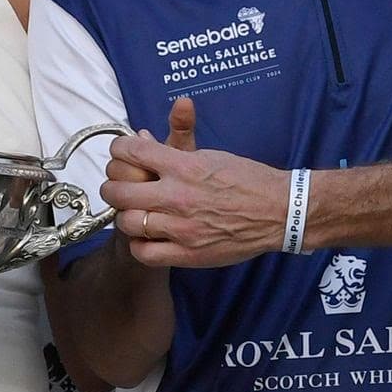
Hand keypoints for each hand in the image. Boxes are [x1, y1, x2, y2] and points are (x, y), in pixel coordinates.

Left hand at [99, 96, 290, 268]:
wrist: (279, 211)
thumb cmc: (246, 180)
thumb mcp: (210, 155)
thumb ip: (173, 148)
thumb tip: (141, 138)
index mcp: (184, 166)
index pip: (130, 152)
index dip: (118, 151)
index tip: (120, 154)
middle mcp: (177, 196)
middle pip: (118, 191)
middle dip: (111, 186)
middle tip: (118, 188)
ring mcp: (181, 227)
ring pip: (127, 222)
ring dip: (126, 216)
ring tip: (135, 213)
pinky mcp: (187, 253)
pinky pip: (143, 252)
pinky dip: (138, 244)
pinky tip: (146, 236)